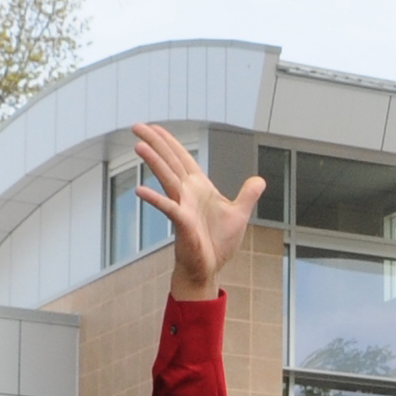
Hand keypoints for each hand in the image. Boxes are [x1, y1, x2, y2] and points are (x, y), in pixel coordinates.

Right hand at [129, 121, 265, 298]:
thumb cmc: (219, 243)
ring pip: (167, 178)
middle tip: (136, 127)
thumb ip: (248, 195)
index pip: (183, 158)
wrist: (210, 268)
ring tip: (139, 146)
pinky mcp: (182, 223)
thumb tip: (259, 180)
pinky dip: (155, 199)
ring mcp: (183, 206)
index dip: (170, 142)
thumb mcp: (239, 214)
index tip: (155, 128)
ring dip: (154, 162)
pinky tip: (140, 190)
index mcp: (200, 188)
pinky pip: (168, 208)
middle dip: (155, 143)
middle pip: (170, 162)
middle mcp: (188, 193)